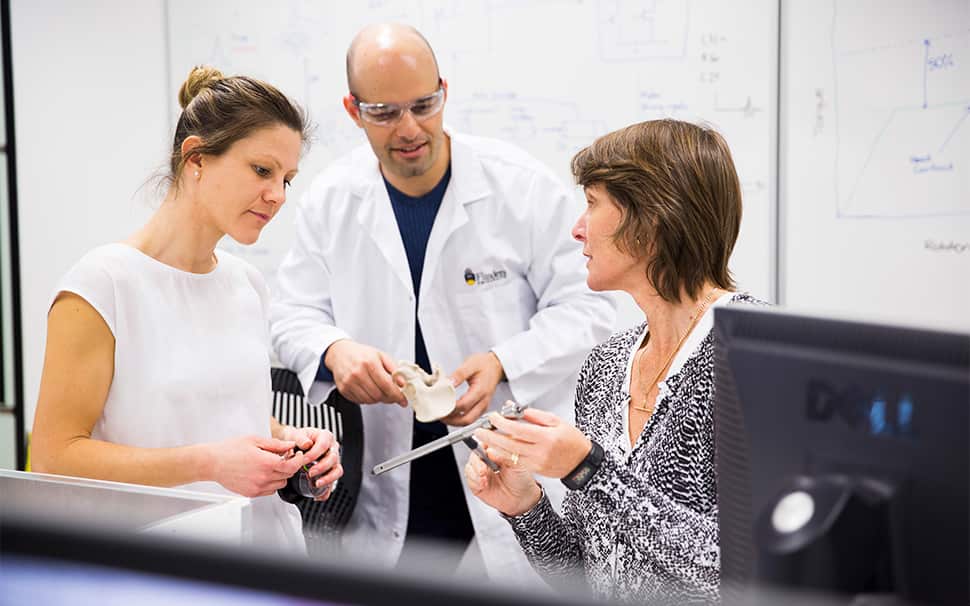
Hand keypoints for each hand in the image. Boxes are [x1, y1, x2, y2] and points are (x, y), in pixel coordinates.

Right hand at [209, 435, 306, 497]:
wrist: (212, 463)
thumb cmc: (230, 450)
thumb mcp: (255, 440)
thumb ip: (276, 444)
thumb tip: (290, 445)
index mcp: (266, 463)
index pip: (293, 465)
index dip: (298, 459)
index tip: (297, 455)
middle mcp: (264, 477)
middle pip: (288, 475)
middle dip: (290, 465)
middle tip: (284, 457)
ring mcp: (258, 487)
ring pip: (280, 484)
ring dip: (281, 475)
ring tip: (271, 465)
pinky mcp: (252, 493)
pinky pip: (270, 491)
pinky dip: (271, 483)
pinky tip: (264, 473)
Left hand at [279, 426, 343, 500]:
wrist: (294, 445)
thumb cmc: (297, 439)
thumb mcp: (296, 435)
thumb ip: (300, 438)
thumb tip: (307, 444)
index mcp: (325, 437)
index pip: (324, 445)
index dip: (314, 454)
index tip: (303, 461)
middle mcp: (332, 448)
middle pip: (333, 458)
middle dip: (322, 467)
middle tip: (310, 473)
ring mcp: (333, 461)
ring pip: (337, 471)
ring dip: (328, 479)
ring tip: (317, 484)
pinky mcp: (330, 472)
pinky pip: (333, 482)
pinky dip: (326, 491)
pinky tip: (318, 496)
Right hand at [324, 340, 406, 405]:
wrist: (340, 353)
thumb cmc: (361, 354)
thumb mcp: (381, 356)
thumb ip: (394, 369)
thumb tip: (403, 383)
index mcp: (369, 362)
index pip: (387, 385)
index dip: (397, 395)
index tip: (403, 400)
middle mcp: (358, 373)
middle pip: (379, 395)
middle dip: (389, 398)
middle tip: (393, 395)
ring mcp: (349, 382)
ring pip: (370, 401)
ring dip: (378, 399)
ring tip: (379, 390)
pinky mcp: (344, 389)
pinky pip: (360, 401)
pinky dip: (368, 399)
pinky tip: (369, 390)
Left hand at [443, 351, 504, 425]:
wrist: (496, 366)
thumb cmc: (484, 364)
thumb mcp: (471, 364)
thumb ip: (459, 374)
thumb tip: (448, 383)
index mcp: (481, 390)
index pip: (464, 405)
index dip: (450, 408)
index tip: (439, 406)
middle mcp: (483, 401)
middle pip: (467, 419)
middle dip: (451, 420)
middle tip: (439, 415)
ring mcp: (483, 406)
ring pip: (468, 421)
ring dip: (454, 421)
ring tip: (443, 416)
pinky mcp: (481, 408)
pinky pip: (470, 418)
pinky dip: (459, 419)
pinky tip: (451, 414)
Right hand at [464, 443, 541, 516]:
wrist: (522, 499)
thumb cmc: (522, 480)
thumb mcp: (517, 465)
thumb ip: (503, 456)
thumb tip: (490, 450)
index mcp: (496, 453)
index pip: (484, 444)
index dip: (482, 446)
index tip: (484, 450)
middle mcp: (487, 461)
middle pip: (474, 455)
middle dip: (477, 462)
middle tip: (484, 469)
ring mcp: (481, 473)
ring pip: (469, 467)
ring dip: (475, 473)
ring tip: (485, 479)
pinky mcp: (477, 485)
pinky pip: (469, 480)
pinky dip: (474, 482)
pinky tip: (483, 484)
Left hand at [473, 407, 591, 479]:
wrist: (581, 462)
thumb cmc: (572, 440)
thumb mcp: (556, 421)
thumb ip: (534, 415)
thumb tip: (514, 409)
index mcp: (546, 437)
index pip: (519, 430)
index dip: (503, 423)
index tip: (493, 417)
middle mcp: (540, 452)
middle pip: (510, 444)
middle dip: (492, 437)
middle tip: (479, 430)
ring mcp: (536, 462)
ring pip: (510, 455)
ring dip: (493, 447)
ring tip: (482, 439)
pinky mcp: (535, 469)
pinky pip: (514, 463)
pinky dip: (502, 457)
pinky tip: (494, 451)